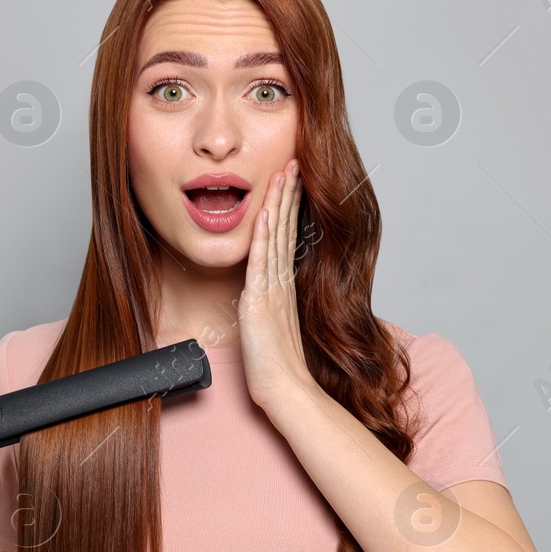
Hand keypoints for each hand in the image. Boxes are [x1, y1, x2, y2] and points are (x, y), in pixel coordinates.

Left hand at [240, 158, 313, 406]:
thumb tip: (256, 293)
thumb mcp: (269, 326)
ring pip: (276, 236)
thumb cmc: (276, 365)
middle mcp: (280, 281)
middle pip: (285, 228)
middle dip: (288, 194)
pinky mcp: (261, 299)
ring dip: (279, 203)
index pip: (286, 236)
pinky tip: (264, 213)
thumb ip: (266, 305)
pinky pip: (262, 261)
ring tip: (284, 174)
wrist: (284, 387)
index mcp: (283, 285)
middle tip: (294, 163)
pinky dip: (264, 235)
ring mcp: (272, 288)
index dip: (288, 207)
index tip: (292, 182)